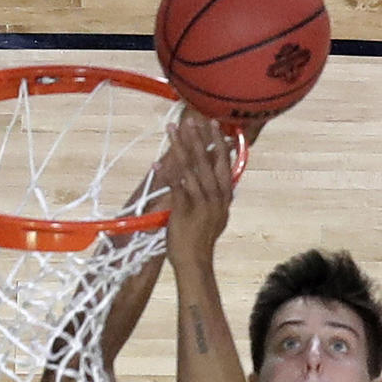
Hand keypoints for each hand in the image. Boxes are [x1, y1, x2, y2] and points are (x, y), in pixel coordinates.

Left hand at [164, 116, 233, 266]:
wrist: (195, 262)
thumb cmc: (203, 239)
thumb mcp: (218, 216)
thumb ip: (218, 197)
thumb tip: (220, 180)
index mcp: (225, 197)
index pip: (224, 164)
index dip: (218, 143)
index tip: (213, 124)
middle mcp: (216, 198)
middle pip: (208, 162)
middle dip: (199, 139)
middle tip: (192, 120)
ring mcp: (201, 204)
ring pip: (190, 170)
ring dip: (180, 148)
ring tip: (172, 130)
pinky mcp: (184, 211)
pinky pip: (175, 188)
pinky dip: (166, 175)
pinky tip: (157, 162)